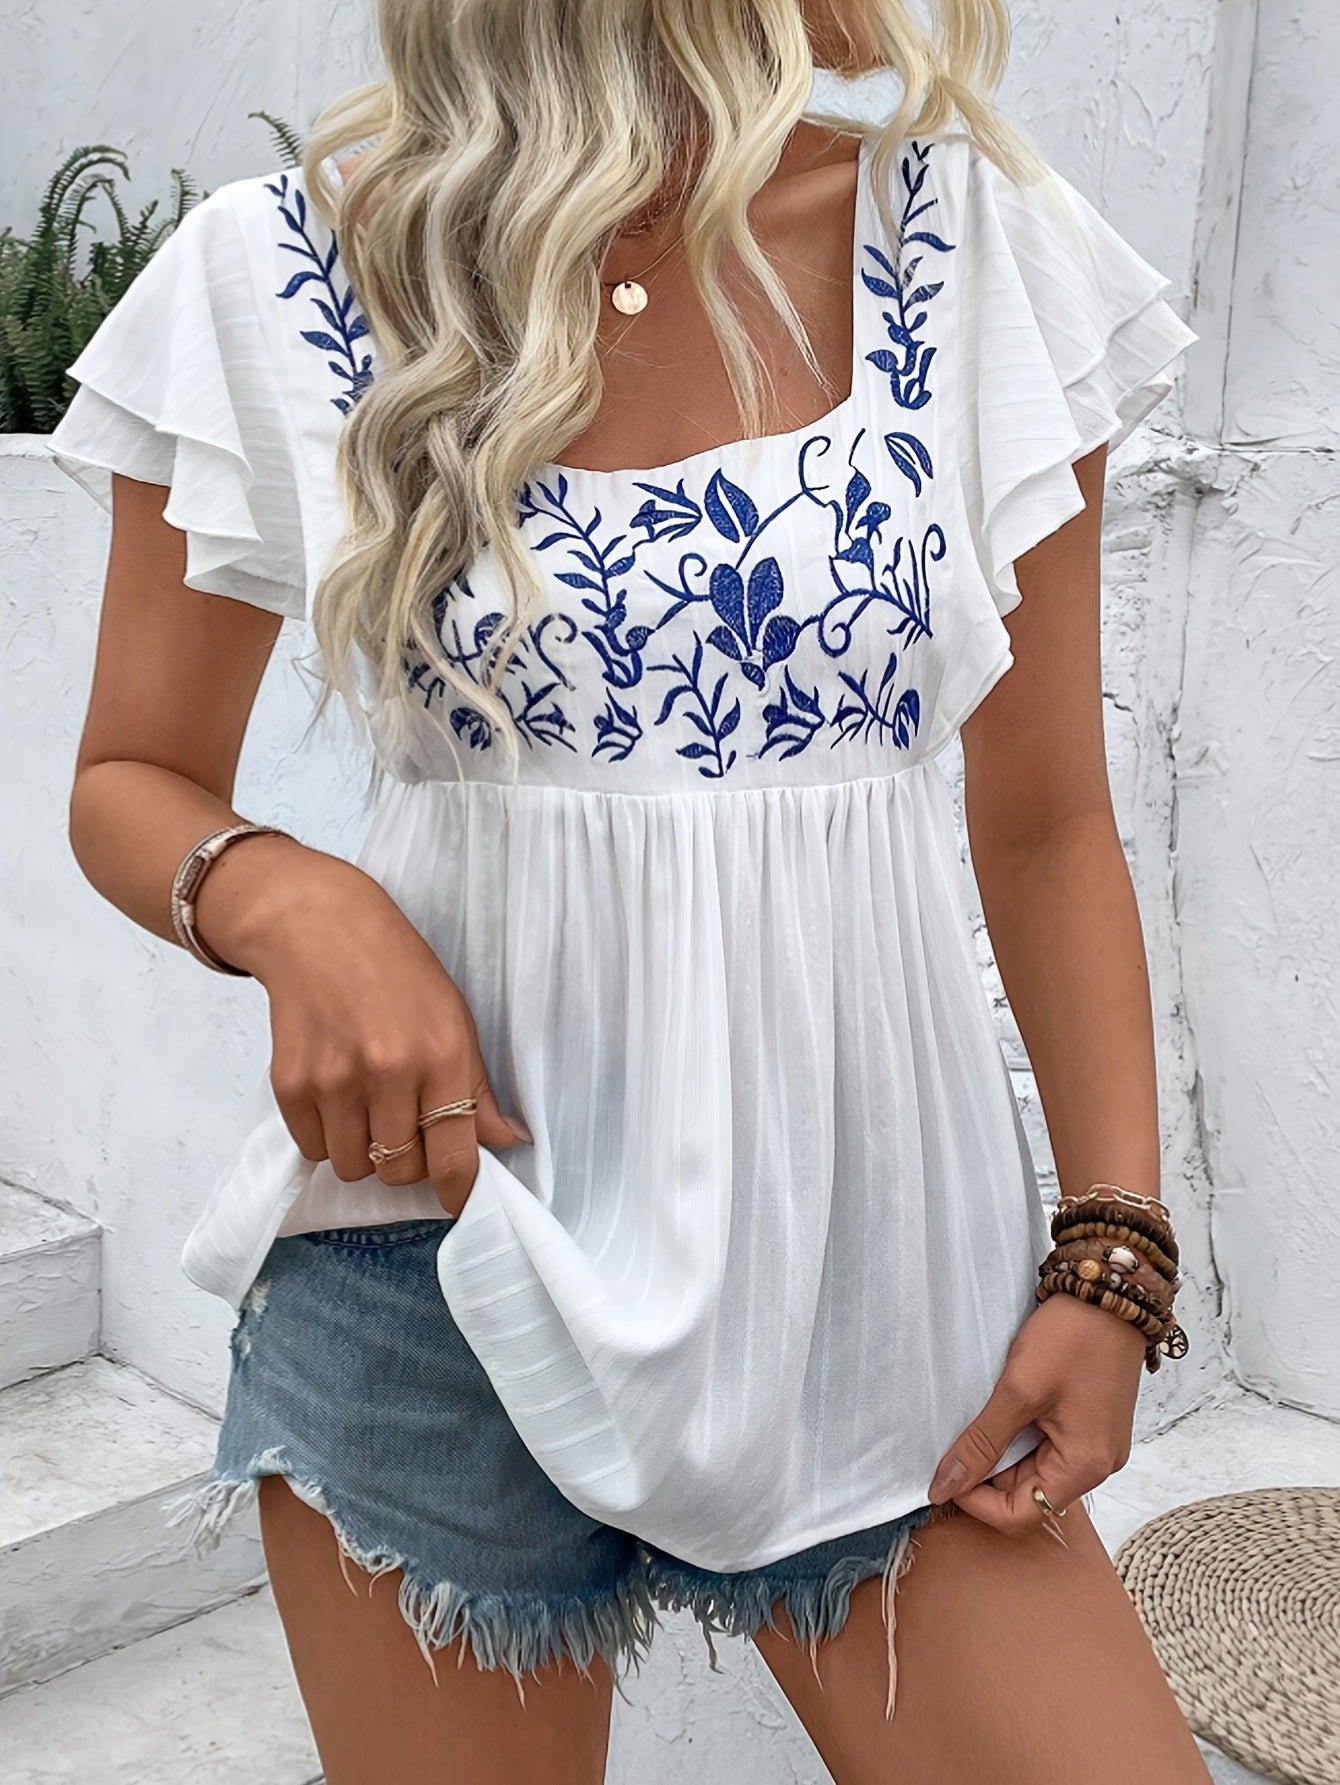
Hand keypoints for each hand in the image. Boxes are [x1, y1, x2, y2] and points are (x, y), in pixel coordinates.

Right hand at [195, 839, 530, 1213]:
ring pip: (355, 1168)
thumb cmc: (398, 971)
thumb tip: (507, 1141)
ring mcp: (335, 1081)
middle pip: (400, 1170)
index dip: (457, 1191)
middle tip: (404, 1124)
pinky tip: (335, 1094)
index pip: (453, 1155)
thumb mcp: (454, 1018)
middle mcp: (389, 1073)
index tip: (456, 1200)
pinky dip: (327, 1136)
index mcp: (440, 1056)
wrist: (319, 929)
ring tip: (367, 1105)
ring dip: (364, 1151)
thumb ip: (476, 1088)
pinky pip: (314, 1150)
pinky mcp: (291, 1085)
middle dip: (407, 1160)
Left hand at [927, 1290, 1146, 1534]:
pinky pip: (1048, 1446)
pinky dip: (1019, 1437)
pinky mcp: (1089, 1423)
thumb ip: (981, 1443)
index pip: (1023, 1514)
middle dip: (987, 1477)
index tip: (947, 1476)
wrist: (1109, 1293)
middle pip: (1030, 1495)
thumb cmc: (1072, 1338)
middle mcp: (1097, 1464)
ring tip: (976, 1424)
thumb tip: (945, 1486)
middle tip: (954, 1445)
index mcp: (1085, 1466)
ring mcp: (1096, 1444)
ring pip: (1035, 1470)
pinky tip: (1000, 1414)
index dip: (978, 1502)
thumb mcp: (1017, 1390)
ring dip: (1002, 1454)